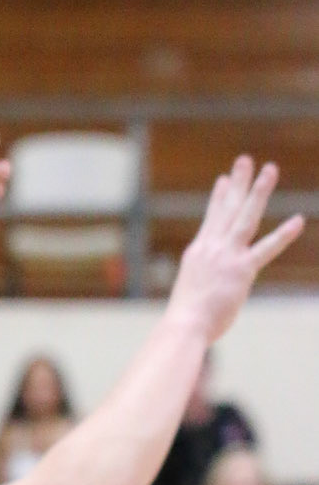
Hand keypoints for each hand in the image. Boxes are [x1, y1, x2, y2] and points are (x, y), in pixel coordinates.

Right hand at [169, 156, 303, 344]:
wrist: (184, 324)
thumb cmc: (185, 318)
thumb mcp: (190, 292)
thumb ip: (202, 282)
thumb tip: (203, 289)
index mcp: (198, 253)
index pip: (211, 219)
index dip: (219, 198)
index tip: (223, 179)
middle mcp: (211, 248)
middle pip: (227, 209)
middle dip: (238, 183)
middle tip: (245, 160)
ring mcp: (227, 256)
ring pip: (246, 217)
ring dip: (258, 191)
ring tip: (270, 169)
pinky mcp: (242, 269)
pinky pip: (267, 248)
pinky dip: (283, 234)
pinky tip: (298, 221)